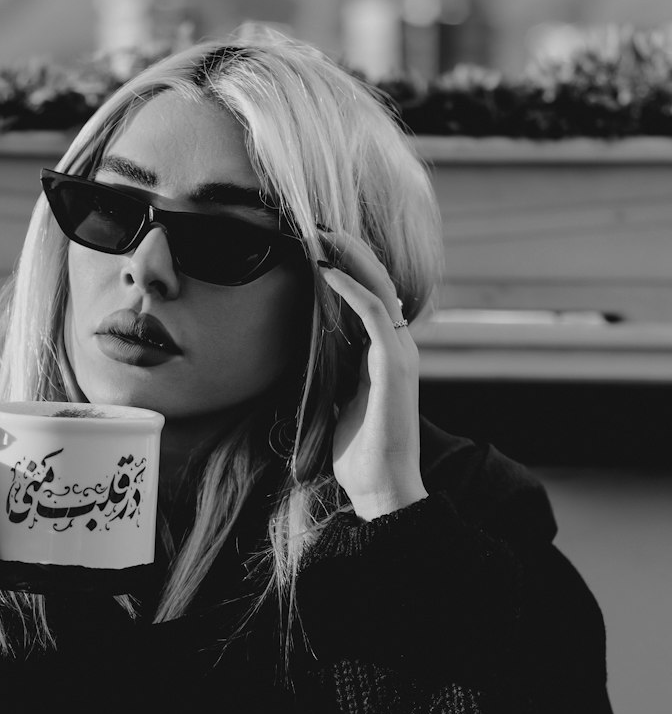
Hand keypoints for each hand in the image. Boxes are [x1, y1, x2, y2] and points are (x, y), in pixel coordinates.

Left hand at [319, 233, 426, 521]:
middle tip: (318, 226)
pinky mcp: (395, 364)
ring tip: (322, 234)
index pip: (370, 297)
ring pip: (379, 288)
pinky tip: (328, 272)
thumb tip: (312, 366)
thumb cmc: (359, 455)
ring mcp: (401, 354)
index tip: (316, 246)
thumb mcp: (338, 406)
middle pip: (378, 282)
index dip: (347, 268)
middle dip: (350, 250)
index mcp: (385, 355)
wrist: (382, 488)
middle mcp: (398, 348)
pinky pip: (374, 313)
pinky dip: (351, 288)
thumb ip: (335, 379)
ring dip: (350, 258)